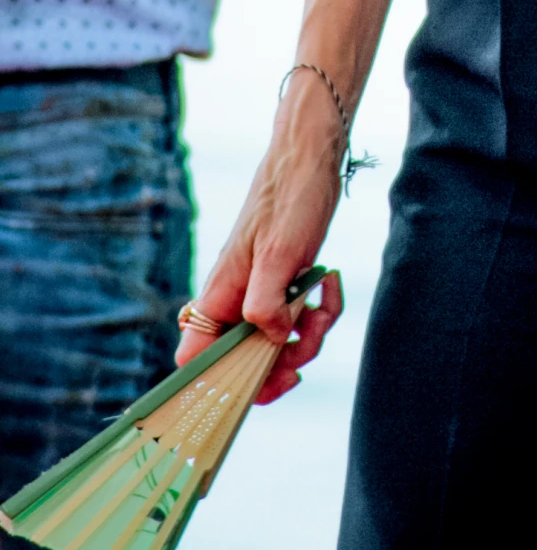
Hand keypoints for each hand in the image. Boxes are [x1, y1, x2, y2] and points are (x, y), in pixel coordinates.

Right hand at [174, 77, 347, 404]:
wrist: (312, 162)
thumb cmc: (288, 201)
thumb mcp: (277, 255)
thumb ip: (264, 304)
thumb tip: (270, 343)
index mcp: (218, 298)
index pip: (194, 361)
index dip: (214, 386)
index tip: (251, 387)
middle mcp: (234, 304)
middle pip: (243, 367)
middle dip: (278, 367)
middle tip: (300, 357)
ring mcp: (261, 298)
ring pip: (278, 349)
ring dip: (308, 338)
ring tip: (322, 307)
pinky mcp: (286, 289)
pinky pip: (301, 324)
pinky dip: (321, 314)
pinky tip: (329, 284)